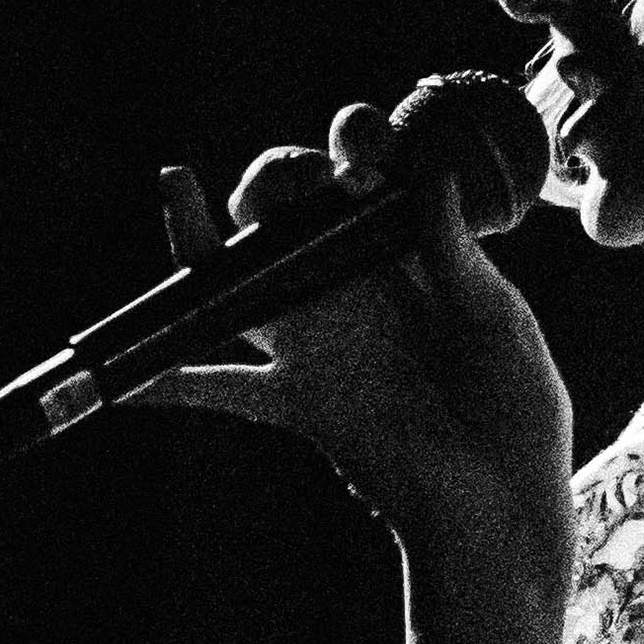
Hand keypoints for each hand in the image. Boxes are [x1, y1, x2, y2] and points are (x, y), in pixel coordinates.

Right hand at [135, 86, 572, 548]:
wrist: (503, 500)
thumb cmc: (513, 403)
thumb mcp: (497, 319)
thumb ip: (454, 255)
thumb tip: (430, 174)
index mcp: (407, 255)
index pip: (363, 178)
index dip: (353, 144)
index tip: (362, 156)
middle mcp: (352, 287)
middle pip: (288, 211)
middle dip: (278, 174)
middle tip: (303, 181)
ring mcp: (318, 340)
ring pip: (240, 277)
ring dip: (200, 234)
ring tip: (177, 186)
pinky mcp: (297, 399)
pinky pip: (220, 387)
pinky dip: (171, 382)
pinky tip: (129, 376)